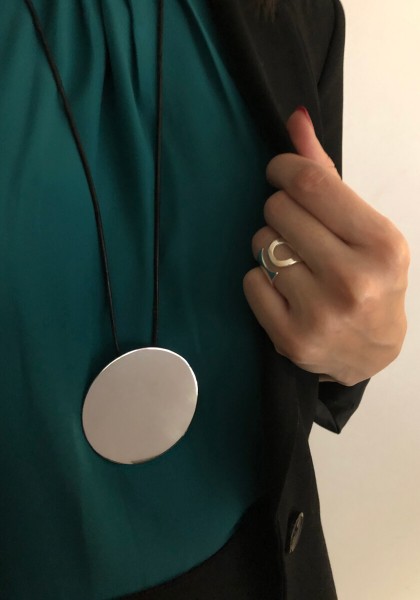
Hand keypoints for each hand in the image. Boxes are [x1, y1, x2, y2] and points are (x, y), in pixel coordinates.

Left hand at [243, 107, 408, 385]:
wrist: (371, 350)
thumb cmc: (371, 280)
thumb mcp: (364, 227)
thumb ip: (327, 175)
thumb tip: (295, 119)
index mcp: (381, 244)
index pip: (310, 183)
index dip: (284, 168)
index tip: (279, 172)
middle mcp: (353, 279)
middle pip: (279, 210)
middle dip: (280, 209)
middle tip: (295, 227)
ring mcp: (320, 313)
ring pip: (261, 243)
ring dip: (269, 243)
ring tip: (293, 260)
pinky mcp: (291, 338)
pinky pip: (250, 281)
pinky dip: (259, 277)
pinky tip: (283, 289)